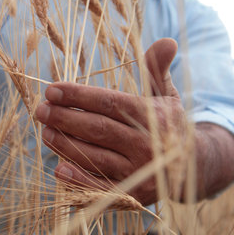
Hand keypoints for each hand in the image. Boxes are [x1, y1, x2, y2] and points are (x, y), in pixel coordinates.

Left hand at [36, 38, 184, 204]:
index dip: (79, 96)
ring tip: (44, 132)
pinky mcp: (133, 194)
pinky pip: (104, 189)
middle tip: (40, 110)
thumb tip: (167, 40)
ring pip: (96, 158)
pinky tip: (59, 170)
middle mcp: (145, 144)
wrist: (193, 166)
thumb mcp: (166, 94)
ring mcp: (139, 171)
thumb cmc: (168, 125)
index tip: (52, 89)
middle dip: (66, 119)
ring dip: (66, 146)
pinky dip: (81, 182)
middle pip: (99, 129)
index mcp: (151, 116)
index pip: (110, 103)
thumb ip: (158, 69)